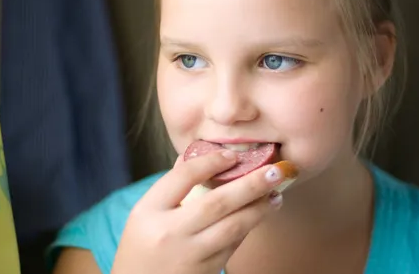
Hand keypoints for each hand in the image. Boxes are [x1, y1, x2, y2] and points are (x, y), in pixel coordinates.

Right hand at [111, 149, 285, 273]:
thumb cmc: (141, 245)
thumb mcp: (146, 212)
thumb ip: (173, 185)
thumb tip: (205, 156)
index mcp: (149, 211)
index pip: (184, 177)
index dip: (212, 162)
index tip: (233, 155)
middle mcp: (169, 233)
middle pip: (217, 203)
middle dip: (251, 184)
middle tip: (277, 170)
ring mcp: (188, 256)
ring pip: (233, 228)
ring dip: (259, 209)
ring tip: (277, 194)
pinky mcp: (204, 272)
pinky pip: (232, 246)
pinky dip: (247, 228)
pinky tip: (259, 215)